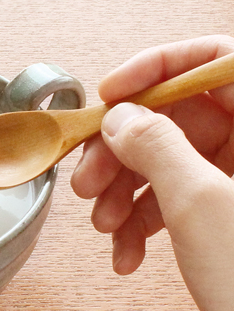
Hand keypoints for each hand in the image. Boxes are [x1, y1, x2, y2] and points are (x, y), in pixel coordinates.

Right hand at [70, 35, 233, 310]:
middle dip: (122, 151)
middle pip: (176, 117)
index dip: (156, 68)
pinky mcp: (224, 213)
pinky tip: (126, 251)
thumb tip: (121, 118)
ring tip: (103, 225)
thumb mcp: (199, 204)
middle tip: (90, 180)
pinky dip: (141, 222)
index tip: (111, 95)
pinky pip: (171, 199)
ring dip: (123, 193)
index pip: (212, 59)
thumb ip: (155, 147)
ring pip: (165, 161)